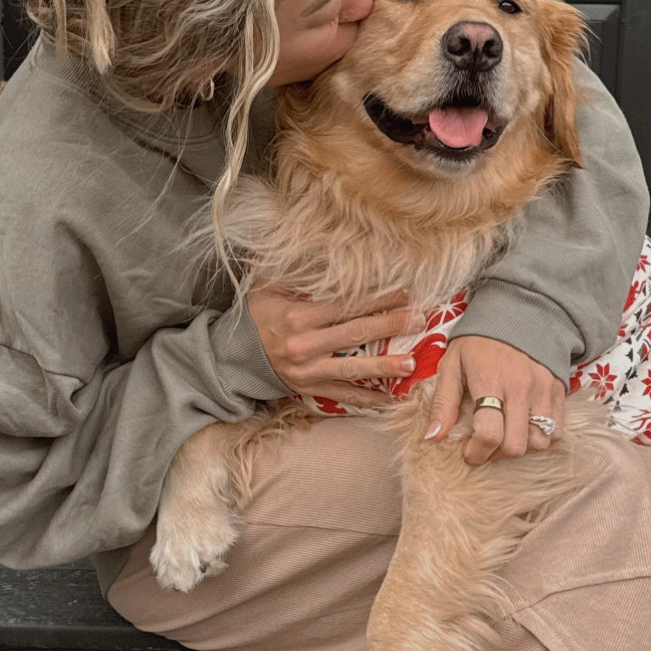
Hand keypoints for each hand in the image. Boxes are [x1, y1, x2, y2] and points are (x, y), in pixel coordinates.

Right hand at [248, 286, 415, 407]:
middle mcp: (305, 346)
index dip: (376, 300)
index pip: (345, 306)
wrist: (232, 357)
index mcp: (298, 318)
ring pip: (353, 369)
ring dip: (384, 367)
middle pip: (355, 334)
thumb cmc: (254, 317)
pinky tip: (390, 399)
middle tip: (418, 321)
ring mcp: (309, 371)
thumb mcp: (267, 288)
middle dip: (389, 326)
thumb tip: (322, 251)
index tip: (402, 293)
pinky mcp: (310, 390)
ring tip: (410, 364)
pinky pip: (343, 396)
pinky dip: (367, 399)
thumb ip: (296, 273)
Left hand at [427, 335, 564, 464]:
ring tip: (505, 436)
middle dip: (496, 455)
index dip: (476, 453)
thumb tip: (433, 437)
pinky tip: (523, 426)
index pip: (489, 433)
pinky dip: (540, 437)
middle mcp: (520, 388)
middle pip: (515, 446)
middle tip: (485, 446)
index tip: (468, 452)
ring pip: (539, 442)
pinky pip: (556, 430)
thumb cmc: (480, 341)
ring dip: (520, 447)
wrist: (519, 311)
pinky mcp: (559, 391)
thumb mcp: (452, 364)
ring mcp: (543, 390)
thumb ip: (443, 402)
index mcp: (490, 381)